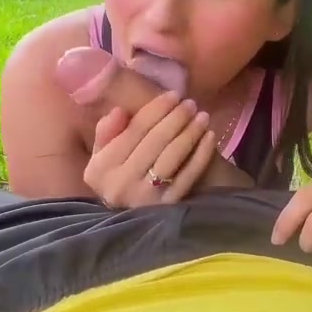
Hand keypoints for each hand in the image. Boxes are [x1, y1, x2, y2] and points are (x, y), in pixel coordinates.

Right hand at [83, 91, 218, 207]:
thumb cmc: (117, 175)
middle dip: (176, 117)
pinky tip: (210, 136)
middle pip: (155, 141)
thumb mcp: (102, 154)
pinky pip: (188, 175)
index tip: (173, 95)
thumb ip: (107, 131)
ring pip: (172, 156)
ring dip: (190, 132)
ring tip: (202, 116)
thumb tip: (120, 111)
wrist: (130, 217)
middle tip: (191, 103)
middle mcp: (120, 184)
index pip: (134, 130)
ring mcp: (146, 197)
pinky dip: (201, 153)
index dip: (156, 109)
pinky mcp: (169, 205)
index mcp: (101, 168)